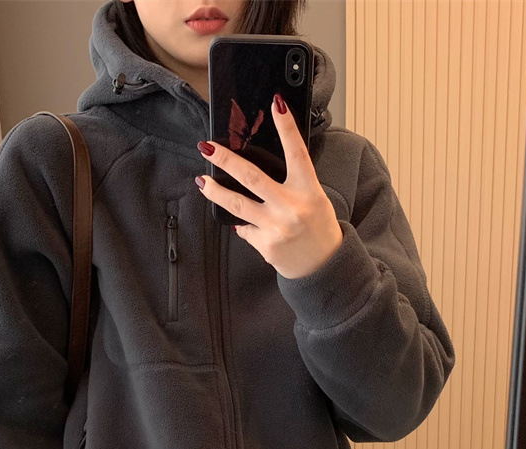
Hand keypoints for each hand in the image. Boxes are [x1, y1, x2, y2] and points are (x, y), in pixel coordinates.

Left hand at [195, 93, 342, 279]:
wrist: (323, 266)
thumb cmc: (318, 229)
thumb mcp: (314, 199)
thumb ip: (292, 185)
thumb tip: (256, 173)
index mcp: (309, 191)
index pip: (297, 153)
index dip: (287, 127)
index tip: (276, 104)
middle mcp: (291, 207)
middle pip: (252, 177)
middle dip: (225, 160)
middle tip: (207, 147)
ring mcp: (276, 227)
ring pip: (237, 205)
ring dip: (215, 191)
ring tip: (202, 181)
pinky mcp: (265, 245)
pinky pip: (245, 229)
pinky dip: (244, 224)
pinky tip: (247, 224)